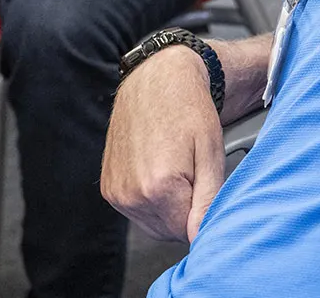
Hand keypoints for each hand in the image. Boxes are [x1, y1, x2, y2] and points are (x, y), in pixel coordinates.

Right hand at [101, 47, 223, 242]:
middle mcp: (130, 194)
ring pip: (151, 223)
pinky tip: (158, 170)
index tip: (203, 184)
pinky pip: (135, 210)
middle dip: (184, 211)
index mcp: (158, 187)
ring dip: (166, 207)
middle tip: (190, 173)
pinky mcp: (108, 186)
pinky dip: (149, 199)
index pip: (188, 232)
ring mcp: (115, 191)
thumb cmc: (188, 109)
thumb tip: (201, 238)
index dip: (201, 212)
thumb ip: (207, 203)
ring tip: (174, 170)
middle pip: (168, 231)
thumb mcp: (210, 154)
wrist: (157, 80)